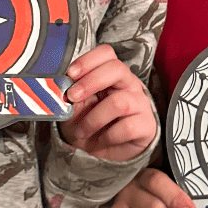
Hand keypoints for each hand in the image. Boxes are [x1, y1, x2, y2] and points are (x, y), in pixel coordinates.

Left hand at [59, 44, 157, 160]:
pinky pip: (127, 127)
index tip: (70, 74)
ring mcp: (140, 104)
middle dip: (90, 82)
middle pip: (117, 68)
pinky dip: (108, 136)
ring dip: (94, 118)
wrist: (108, 154)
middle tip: (72, 97)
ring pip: (120, 102)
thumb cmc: (92, 126)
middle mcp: (129, 84)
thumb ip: (71, 96)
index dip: (87, 60)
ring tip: (82, 131)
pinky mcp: (146, 125)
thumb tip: (60, 88)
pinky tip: (101, 140)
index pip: (106, 54)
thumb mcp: (77, 108)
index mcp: (111, 75)